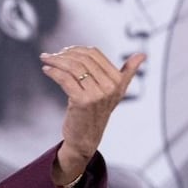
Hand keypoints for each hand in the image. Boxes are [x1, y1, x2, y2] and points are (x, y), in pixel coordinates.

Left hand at [40, 46, 145, 182]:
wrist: (86, 138)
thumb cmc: (97, 112)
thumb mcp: (116, 92)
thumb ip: (128, 72)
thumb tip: (142, 54)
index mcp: (118, 80)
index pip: (95, 54)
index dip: (76, 49)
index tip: (63, 51)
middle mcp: (110, 87)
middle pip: (83, 59)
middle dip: (63, 54)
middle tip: (49, 55)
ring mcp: (97, 94)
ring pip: (73, 68)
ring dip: (55, 61)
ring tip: (45, 59)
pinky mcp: (82, 101)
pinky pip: (65, 79)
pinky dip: (53, 72)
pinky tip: (46, 69)